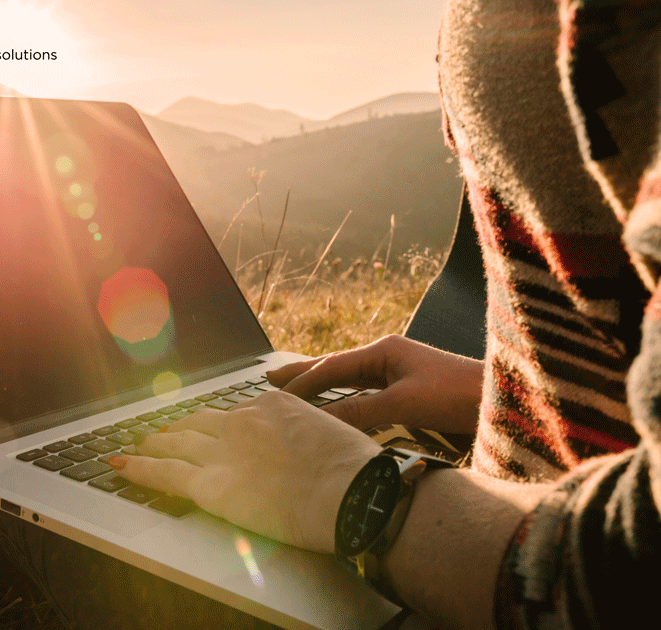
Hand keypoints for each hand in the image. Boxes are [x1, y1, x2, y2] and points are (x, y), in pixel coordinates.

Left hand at [109, 391, 380, 552]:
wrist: (352, 493)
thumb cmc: (355, 473)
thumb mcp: (333, 437)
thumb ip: (308, 439)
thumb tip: (309, 452)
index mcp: (273, 406)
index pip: (235, 412)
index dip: (218, 422)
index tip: (211, 425)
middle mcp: (242, 422)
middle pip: (199, 422)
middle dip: (179, 426)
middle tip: (164, 429)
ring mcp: (223, 451)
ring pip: (176, 443)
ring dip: (154, 443)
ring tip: (138, 443)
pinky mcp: (210, 484)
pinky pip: (164, 474)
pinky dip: (137, 468)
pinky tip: (119, 464)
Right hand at [267, 334, 482, 433]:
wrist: (503, 399)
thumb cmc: (458, 395)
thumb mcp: (404, 403)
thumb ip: (360, 412)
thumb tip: (319, 422)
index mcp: (383, 351)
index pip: (330, 368)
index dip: (301, 384)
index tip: (274, 397)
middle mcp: (387, 357)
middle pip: (335, 367)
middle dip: (303, 373)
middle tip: (270, 378)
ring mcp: (399, 371)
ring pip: (349, 380)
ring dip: (322, 386)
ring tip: (295, 391)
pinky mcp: (410, 389)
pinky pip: (365, 392)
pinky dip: (343, 398)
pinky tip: (337, 405)